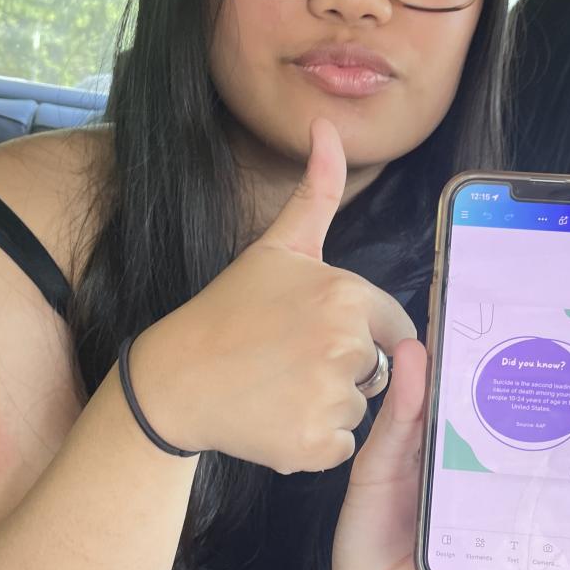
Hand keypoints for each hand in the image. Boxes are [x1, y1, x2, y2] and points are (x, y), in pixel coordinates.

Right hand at [133, 119, 414, 471]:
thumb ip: (318, 190)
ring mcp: (330, 399)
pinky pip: (340, 446)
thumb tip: (328, 123)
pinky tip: (277, 419)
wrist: (175, 378)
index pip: (394, 327)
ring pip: (359, 409)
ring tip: (278, 387)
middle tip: (289, 360)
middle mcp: (347, 347)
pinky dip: (315, 441)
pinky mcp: (315, 444)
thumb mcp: (278, 246)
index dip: (360, 333)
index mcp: (348, 296)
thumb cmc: (228, 310)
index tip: (312, 335)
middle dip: (344, 370)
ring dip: (329, 406)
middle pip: (377, 369)